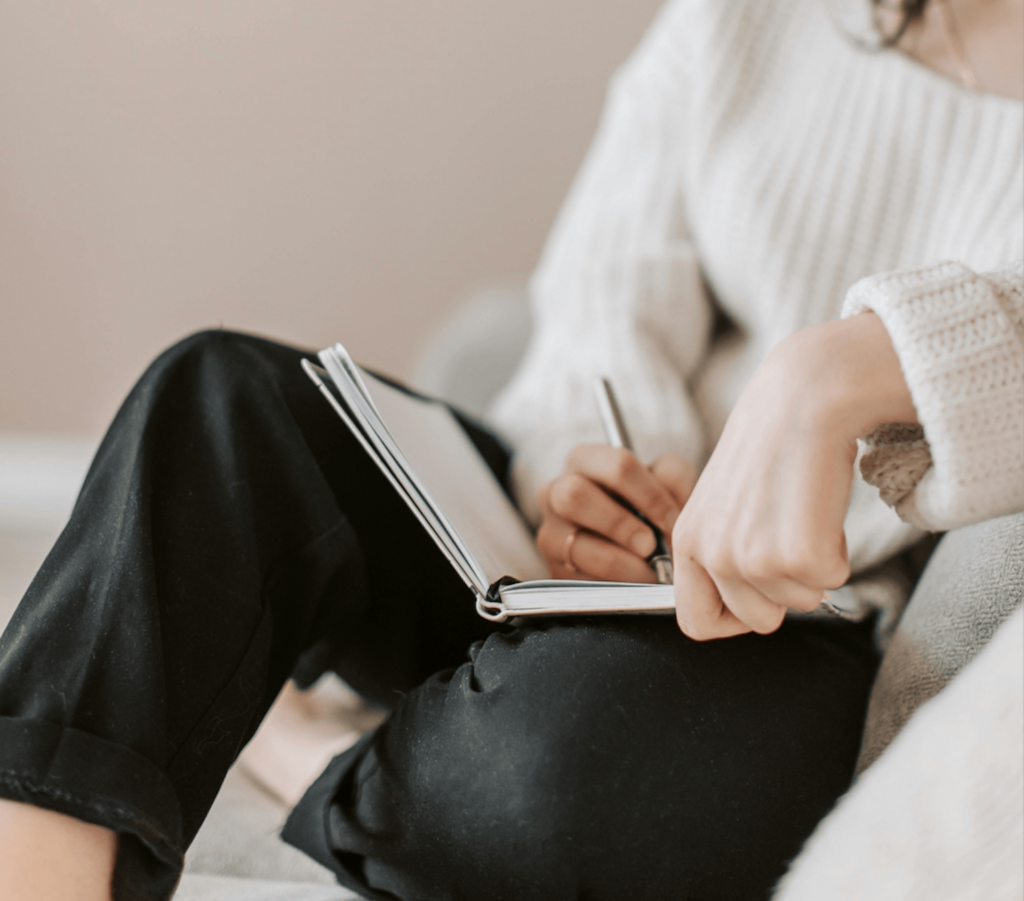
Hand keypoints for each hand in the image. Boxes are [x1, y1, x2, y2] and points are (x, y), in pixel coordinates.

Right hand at [537, 446, 696, 581]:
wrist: (642, 551)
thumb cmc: (652, 509)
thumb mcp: (668, 485)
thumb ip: (672, 476)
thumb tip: (665, 491)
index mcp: (586, 460)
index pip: (617, 465)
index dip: (650, 494)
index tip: (672, 521)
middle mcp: (557, 491)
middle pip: (574, 495)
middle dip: (619, 524)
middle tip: (649, 545)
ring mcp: (550, 531)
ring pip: (574, 544)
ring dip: (618, 562)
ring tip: (648, 573)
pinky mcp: (552, 568)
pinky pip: (576, 578)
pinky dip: (609, 585)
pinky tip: (630, 586)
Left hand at [672, 313, 918, 639]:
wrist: (801, 400)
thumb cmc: (771, 450)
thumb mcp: (724, 505)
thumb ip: (724, 554)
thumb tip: (750, 608)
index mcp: (686, 541)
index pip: (695, 622)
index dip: (733, 619)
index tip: (759, 596)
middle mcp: (711, 554)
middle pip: (758, 620)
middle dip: (785, 589)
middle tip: (790, 536)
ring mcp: (750, 557)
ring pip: (799, 603)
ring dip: (813, 565)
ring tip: (802, 512)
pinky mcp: (794, 554)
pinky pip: (832, 582)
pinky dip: (838, 551)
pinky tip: (821, 508)